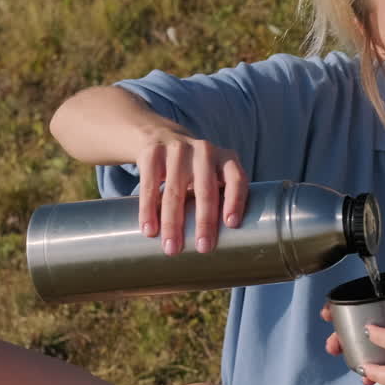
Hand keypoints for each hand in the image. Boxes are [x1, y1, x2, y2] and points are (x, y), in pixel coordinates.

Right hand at [135, 130, 246, 254]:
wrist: (161, 136)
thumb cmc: (195, 170)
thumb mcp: (212, 175)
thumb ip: (219, 200)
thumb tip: (226, 247)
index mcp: (226, 159)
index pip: (236, 179)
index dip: (235, 201)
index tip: (231, 225)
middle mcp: (205, 152)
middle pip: (206, 190)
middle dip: (204, 222)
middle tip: (203, 248)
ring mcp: (178, 150)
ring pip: (175, 191)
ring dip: (172, 223)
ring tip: (172, 248)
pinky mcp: (153, 153)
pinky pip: (150, 185)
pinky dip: (148, 210)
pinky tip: (149, 230)